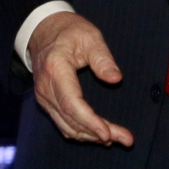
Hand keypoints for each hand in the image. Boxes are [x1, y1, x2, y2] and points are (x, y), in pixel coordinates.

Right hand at [28, 11, 133, 146]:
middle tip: (125, 139)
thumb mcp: (90, 36)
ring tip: (116, 138)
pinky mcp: (46, 101)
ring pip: (66, 126)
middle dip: (98, 133)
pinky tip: (97, 133)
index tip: (109, 133)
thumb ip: (103, 58)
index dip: (90, 122)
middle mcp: (46, 87)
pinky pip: (62, 123)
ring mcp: (43, 96)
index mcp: (56, 69)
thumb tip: (115, 79)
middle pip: (71, 119)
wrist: (43, 29)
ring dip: (90, 136)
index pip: (72, 104)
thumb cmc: (69, 30)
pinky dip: (80, 131)